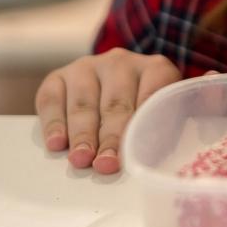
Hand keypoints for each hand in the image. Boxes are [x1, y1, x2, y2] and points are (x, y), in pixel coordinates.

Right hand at [34, 48, 182, 173]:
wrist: (120, 87)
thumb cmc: (149, 110)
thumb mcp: (168, 113)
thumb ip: (174, 123)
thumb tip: (171, 140)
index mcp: (156, 69)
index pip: (153, 95)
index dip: (143, 127)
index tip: (136, 154)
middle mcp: (121, 62)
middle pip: (116, 104)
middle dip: (110, 138)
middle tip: (105, 164)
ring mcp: (88, 66)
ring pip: (83, 103)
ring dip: (82, 135)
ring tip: (81, 159)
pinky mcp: (59, 76)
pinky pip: (52, 100)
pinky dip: (54, 124)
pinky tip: (56, 144)